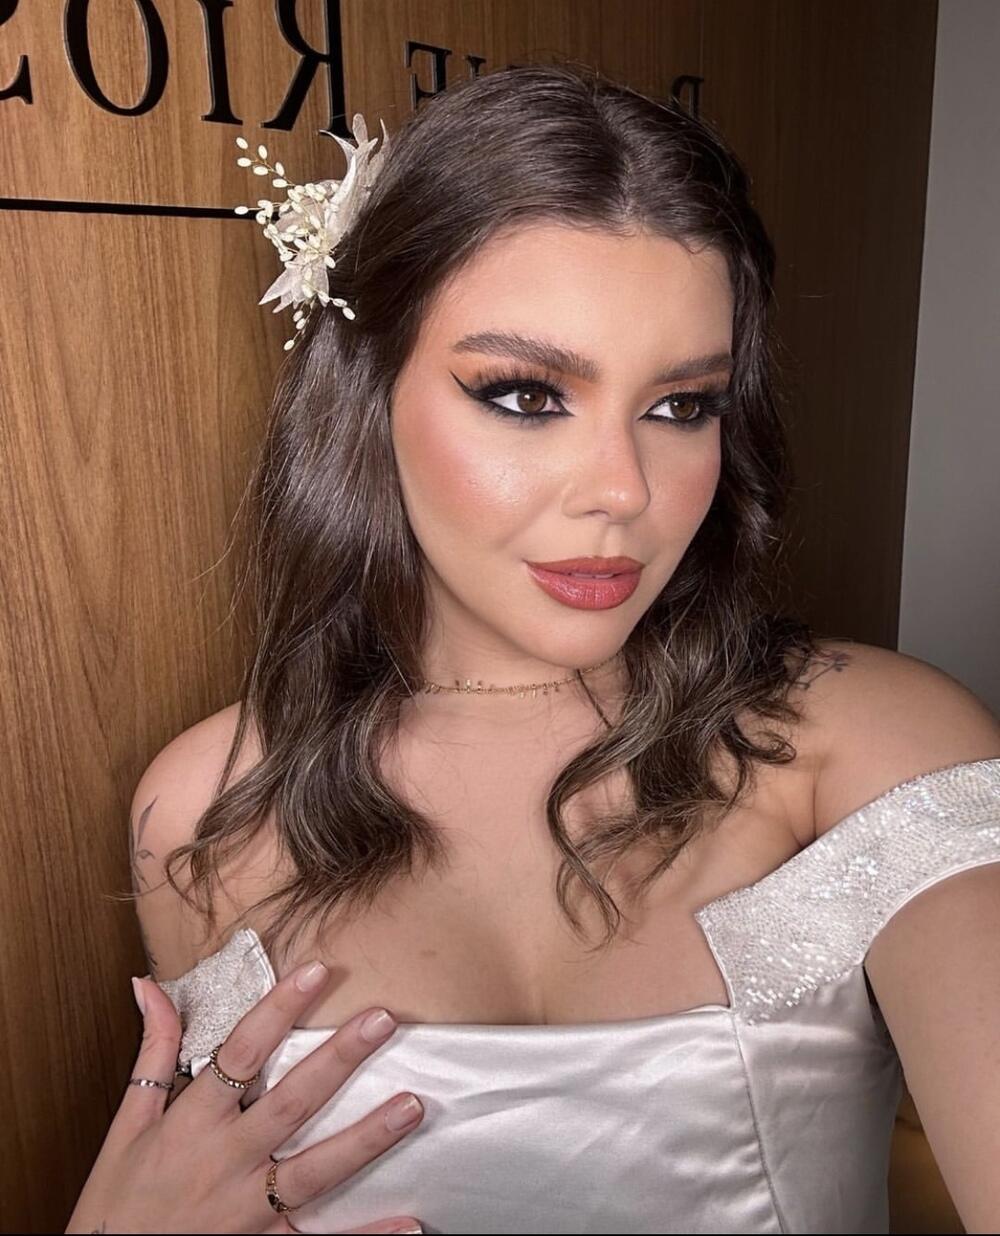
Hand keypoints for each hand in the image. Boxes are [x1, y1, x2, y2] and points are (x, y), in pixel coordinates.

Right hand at [66, 960, 423, 1233]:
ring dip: (366, 1138)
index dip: (279, 1008)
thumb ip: (152, 1053)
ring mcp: (246, 1210)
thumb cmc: (115, 1203)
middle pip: (291, 1103)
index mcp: (192, 1123)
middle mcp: (224, 1162)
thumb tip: (150, 987)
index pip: (242, 1052)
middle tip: (382, 1020)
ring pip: (315, 1170)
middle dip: (338, 1060)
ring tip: (413, 1107)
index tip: (316, 970)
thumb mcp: (125, 1126)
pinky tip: (409, 1225)